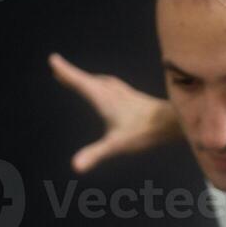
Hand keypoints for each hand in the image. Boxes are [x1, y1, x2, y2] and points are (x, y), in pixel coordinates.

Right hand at [48, 52, 180, 173]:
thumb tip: (75, 167)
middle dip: (72, 75)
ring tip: (76, 78)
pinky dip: (99, 83)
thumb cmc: (144, 133)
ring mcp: (123, 93)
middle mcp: (112, 92)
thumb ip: (95, 154)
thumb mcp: (115, 145)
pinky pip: (110, 85)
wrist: (172, 122)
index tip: (53, 59)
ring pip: (99, 81)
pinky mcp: (132, 97)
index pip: (80, 82)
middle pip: (87, 80)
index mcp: (104, 98)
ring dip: (85, 79)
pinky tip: (105, 89)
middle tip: (57, 68)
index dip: (66, 72)